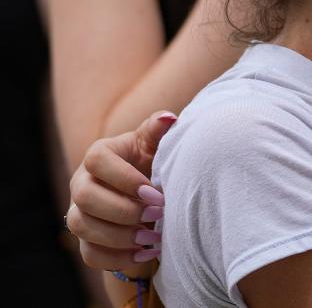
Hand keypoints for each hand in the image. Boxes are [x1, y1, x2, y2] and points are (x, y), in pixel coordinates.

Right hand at [66, 111, 176, 268]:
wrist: (149, 193)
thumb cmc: (153, 162)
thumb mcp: (156, 144)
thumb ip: (159, 130)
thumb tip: (167, 119)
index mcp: (99, 155)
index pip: (97, 160)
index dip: (124, 178)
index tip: (155, 192)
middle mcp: (81, 183)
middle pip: (84, 197)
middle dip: (122, 209)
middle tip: (157, 215)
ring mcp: (80, 213)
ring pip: (83, 228)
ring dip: (120, 236)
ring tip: (154, 237)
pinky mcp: (86, 240)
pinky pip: (90, 254)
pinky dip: (118, 257)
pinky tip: (146, 253)